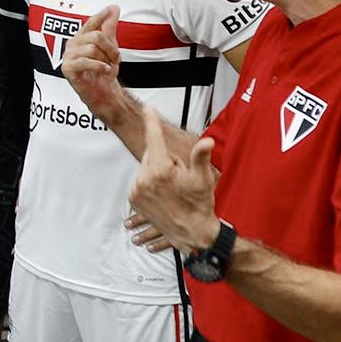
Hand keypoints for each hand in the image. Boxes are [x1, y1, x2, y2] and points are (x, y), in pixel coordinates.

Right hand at [61, 6, 125, 118]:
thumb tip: (114, 8)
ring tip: (108, 66)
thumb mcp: (109, 46)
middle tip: (115, 58)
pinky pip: (85, 62)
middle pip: (95, 36)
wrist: (103, 92)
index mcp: (81, 37)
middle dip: (110, 48)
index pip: (90, 23)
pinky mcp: (68, 69)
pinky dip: (98, 66)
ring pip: (92, 49)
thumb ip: (109, 27)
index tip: (112, 9)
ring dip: (105, 59)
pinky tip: (104, 70)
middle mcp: (73, 45)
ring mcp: (68, 56)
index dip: (100, 16)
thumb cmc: (103, 70)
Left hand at [128, 109, 219, 254]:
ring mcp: (137, 190)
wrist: (192, 233)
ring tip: (173, 188)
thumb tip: (207, 141)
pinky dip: (150, 182)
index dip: (152, 121)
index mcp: (160, 170)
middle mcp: (144, 179)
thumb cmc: (199, 205)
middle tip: (180, 174)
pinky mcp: (134, 200)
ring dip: (157, 172)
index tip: (148, 108)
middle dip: (165, 159)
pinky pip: (141, 181)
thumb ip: (201, 156)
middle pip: (151, 155)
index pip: (154, 139)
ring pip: (146, 168)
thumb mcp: (203, 179)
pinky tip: (163, 193)